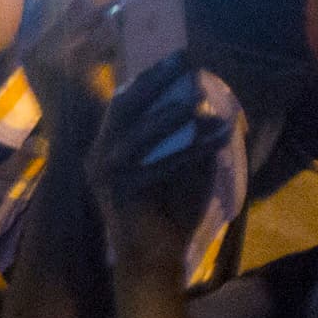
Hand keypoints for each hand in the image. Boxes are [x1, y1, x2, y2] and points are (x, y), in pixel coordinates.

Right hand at [22, 0, 157, 131]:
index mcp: (27, 31)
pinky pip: (101, 28)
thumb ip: (84, 24)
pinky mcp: (63, 68)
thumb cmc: (84, 104)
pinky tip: (148, 12)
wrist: (75, 152)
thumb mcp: (76, 56)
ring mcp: (41, 52)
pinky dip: (127, 18)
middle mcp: (27, 38)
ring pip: (83, 0)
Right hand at [92, 59, 232, 247]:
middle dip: (153, 81)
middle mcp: (99, 157)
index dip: (149, 77)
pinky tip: (218, 137)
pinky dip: (190, 150)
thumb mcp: (177, 166)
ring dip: (168, 115)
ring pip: (136, 136)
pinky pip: (159, 165)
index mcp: (108, 148)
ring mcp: (106, 176)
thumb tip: (208, 107)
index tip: (179, 56)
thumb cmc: (165, 214)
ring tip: (196, 101)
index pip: (123, 103)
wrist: (151, 260)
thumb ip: (185, 139)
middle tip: (184, 59)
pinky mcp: (121, 194)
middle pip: (122, 108)